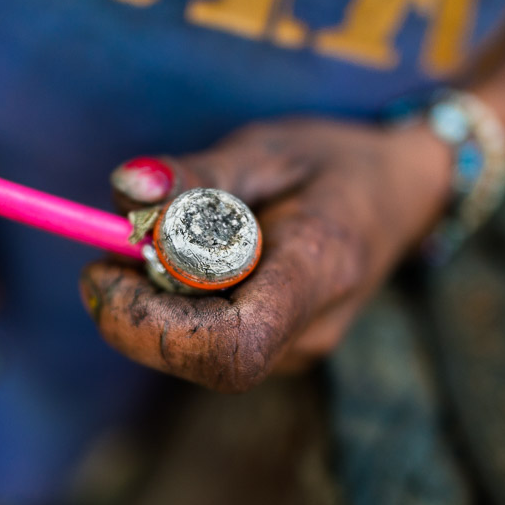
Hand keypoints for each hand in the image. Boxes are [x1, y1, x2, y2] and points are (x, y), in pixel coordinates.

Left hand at [81, 119, 450, 391]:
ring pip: (197, 354)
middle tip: (115, 244)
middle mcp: (311, 331)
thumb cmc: (335, 164)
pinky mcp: (279, 350)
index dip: (150, 324)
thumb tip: (126, 191)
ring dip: (153, 303)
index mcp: (319, 272)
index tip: (102, 270)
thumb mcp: (266, 148)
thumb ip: (197, 175)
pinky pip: (208, 343)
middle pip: (200, 355)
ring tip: (162, 238)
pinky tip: (187, 261)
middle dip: (137, 306)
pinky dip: (175, 305)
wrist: (401, 194)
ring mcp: (298, 349)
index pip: (229, 345)